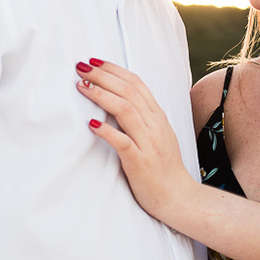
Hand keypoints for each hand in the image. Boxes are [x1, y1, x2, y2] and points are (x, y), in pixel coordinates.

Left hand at [76, 59, 195, 223]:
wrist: (179, 198)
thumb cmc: (164, 168)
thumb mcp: (157, 136)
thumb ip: (143, 118)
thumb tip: (120, 101)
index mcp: (158, 117)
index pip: (137, 84)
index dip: (114, 70)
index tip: (95, 62)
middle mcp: (155, 126)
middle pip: (128, 91)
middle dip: (102, 76)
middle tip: (81, 66)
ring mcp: (149, 143)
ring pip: (125, 110)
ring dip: (100, 95)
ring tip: (80, 86)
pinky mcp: (140, 162)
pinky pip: (123, 142)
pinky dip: (107, 131)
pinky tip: (91, 124)